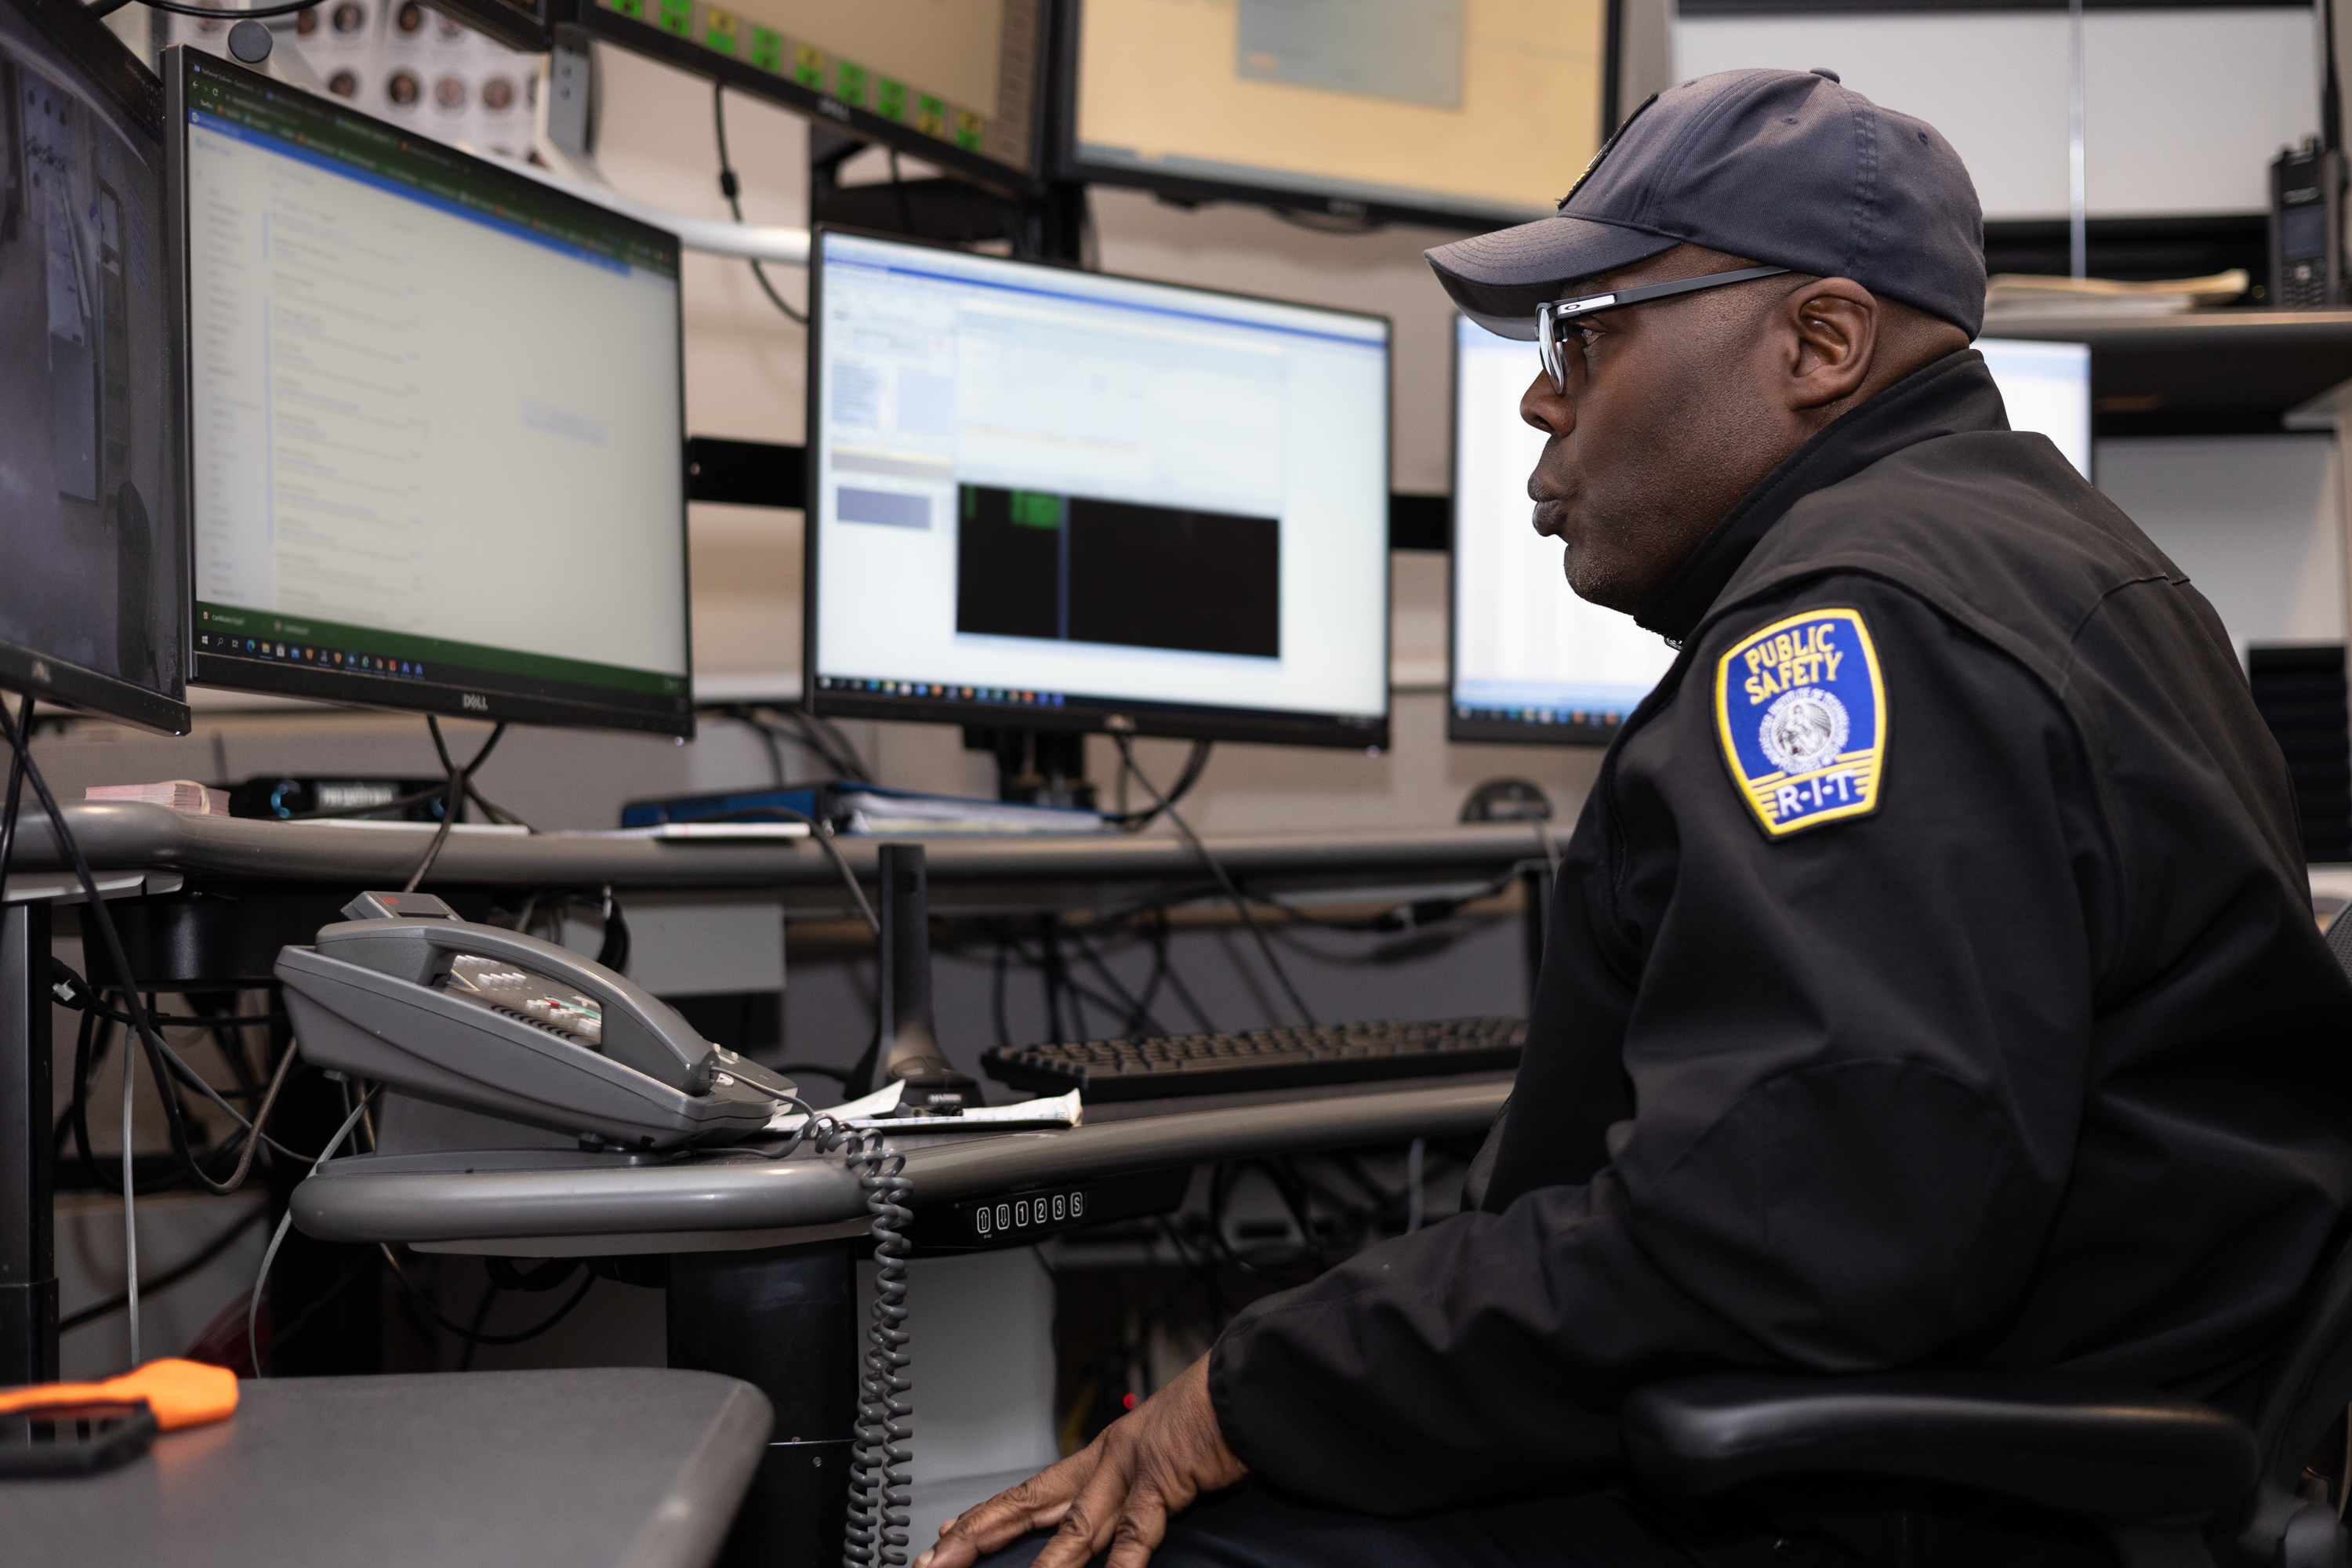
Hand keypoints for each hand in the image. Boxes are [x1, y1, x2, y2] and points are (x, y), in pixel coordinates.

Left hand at [916, 1353, 1246, 1567]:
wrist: (1247, 1383)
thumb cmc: (1213, 1418)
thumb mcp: (1160, 1457)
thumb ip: (1135, 1496)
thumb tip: (1119, 1531)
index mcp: (1100, 1457)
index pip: (1028, 1495)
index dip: (985, 1518)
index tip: (945, 1537)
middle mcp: (1105, 1462)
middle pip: (1026, 1507)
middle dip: (976, 1538)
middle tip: (933, 1562)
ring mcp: (1131, 1470)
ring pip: (1074, 1530)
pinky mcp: (1165, 1477)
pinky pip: (1137, 1532)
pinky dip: (1122, 1565)